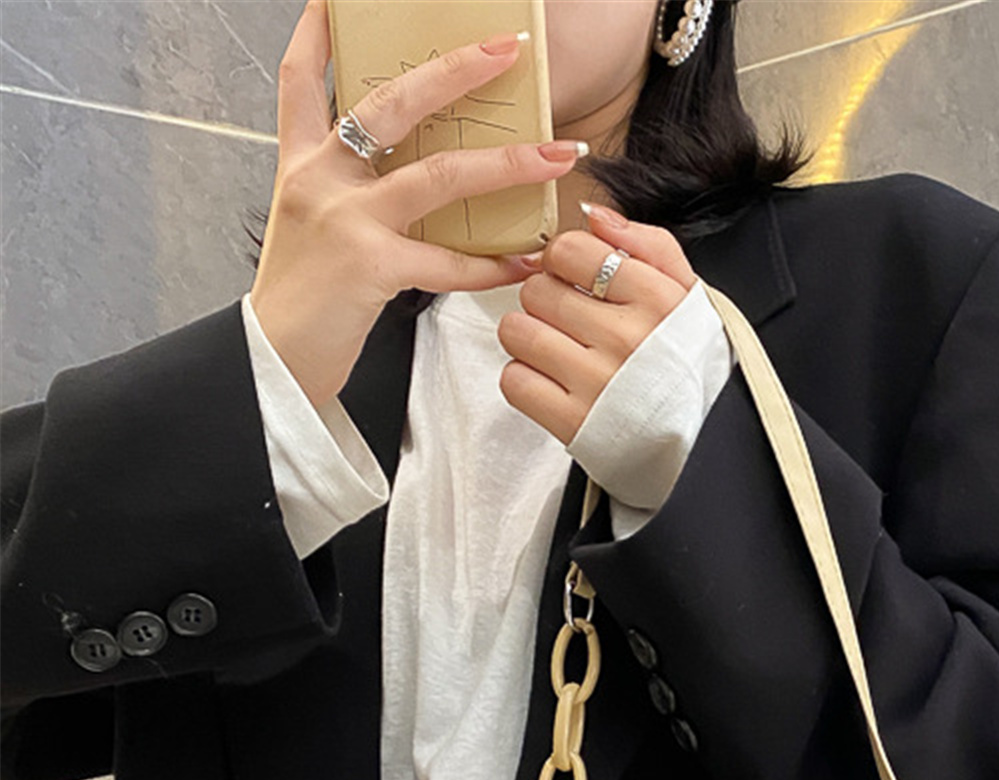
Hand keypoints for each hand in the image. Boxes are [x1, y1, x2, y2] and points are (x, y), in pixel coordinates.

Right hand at [251, 0, 586, 410]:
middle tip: (507, 50)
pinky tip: (526, 262)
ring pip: (437, 176)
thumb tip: (410, 169)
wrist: (273, 359)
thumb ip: (350, 189)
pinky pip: (446, 261)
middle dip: (453, 71)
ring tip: (557, 156)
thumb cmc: (304, 295)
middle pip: (389, 103)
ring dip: (505, 164)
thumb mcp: (311, 224)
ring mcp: (344, 219)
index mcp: (301, 162)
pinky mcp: (370, 268)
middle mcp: (319, 177)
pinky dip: (490, 265)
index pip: (302, 79)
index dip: (319, 33)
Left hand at [495, 205, 698, 445]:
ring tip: (559, 351)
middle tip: (571, 323)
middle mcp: (625, 337)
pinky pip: (515, 380)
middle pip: (538, 289)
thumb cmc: (689, 365)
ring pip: (517, 331)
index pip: (571, 251)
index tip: (577, 282)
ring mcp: (596, 381)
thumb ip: (649, 245)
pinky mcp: (573, 422)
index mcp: (655, 299)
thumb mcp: (689, 296)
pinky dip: (525, 380)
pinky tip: (554, 383)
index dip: (565, 263)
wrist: (703, 440)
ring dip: (529, 338)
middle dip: (547, 301)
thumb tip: (594, 215)